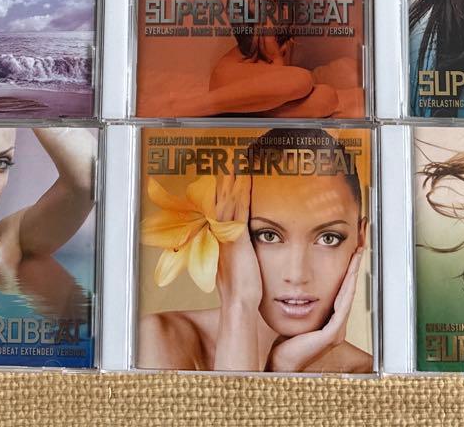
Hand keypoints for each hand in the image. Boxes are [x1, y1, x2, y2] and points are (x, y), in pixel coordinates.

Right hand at [213, 172, 261, 312]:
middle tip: (227, 160)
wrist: (240, 304)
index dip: (218, 192)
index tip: (221, 175)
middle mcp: (218, 235)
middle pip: (219, 200)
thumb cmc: (241, 290)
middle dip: (223, 181)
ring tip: (235, 162)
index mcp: (216, 240)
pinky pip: (240, 209)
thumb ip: (233, 253)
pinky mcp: (237, 237)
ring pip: (228, 201)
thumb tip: (237, 247)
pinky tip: (246, 178)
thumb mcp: (233, 267)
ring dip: (232, 181)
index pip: (216, 209)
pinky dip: (242, 192)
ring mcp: (226, 235)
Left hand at [267, 249, 363, 372]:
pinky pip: (342, 309)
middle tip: (359, 250)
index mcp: (332, 323)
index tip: (351, 255)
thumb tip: (299, 283)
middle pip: (349, 293)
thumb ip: (304, 302)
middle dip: (353, 270)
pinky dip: (346, 291)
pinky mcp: (331, 334)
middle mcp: (338, 328)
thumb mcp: (298, 315)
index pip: (342, 294)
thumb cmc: (287, 341)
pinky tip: (349, 278)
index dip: (348, 274)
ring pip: (348, 297)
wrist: (283, 361)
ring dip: (352, 276)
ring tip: (356, 259)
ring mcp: (336, 332)